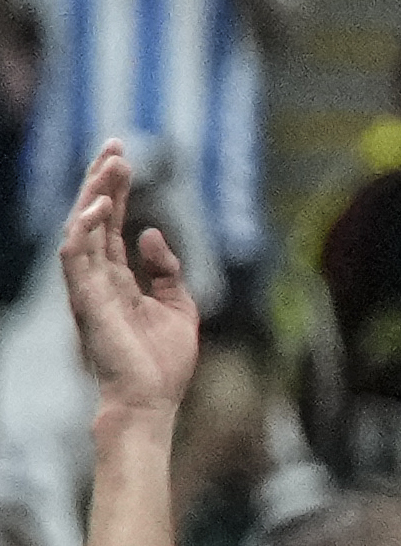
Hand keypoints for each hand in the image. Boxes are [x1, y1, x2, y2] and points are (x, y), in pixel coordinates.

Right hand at [60, 143, 198, 417]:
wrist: (152, 401)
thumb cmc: (163, 363)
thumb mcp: (179, 307)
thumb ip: (166, 270)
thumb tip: (150, 233)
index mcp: (118, 278)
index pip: (111, 223)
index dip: (115, 189)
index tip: (123, 155)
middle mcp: (97, 277)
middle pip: (94, 216)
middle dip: (102, 179)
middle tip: (115, 144)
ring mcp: (88, 287)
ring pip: (82, 227)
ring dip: (94, 193)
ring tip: (112, 162)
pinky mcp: (84, 300)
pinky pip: (76, 256)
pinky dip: (84, 229)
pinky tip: (100, 205)